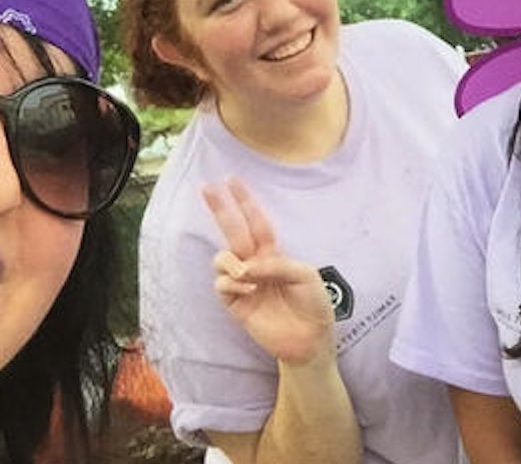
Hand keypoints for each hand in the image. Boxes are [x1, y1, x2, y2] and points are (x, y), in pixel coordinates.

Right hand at [205, 178, 334, 365]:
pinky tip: (248, 289)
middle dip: (221, 209)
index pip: (256, 222)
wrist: (311, 339)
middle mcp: (256, 265)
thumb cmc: (314, 305)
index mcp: (274, 253)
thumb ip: (277, 265)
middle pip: (233, 231)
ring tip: (246, 273)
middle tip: (207, 187)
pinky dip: (232, 283)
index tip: (232, 180)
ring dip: (230, 262)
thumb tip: (246, 266)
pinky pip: (222, 285)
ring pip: (222, 260)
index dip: (245, 201)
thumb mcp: (305, 276)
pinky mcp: (236, 304)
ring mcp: (244, 284)